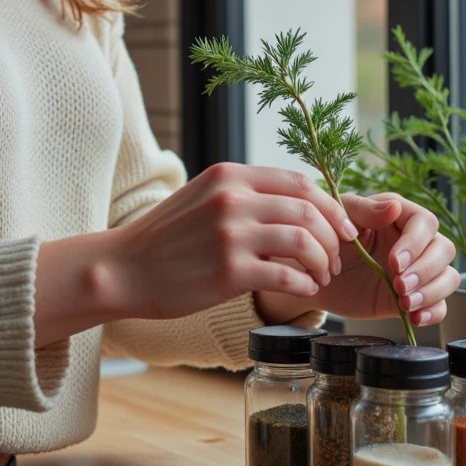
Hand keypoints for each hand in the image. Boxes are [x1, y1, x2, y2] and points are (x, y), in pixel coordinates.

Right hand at [114, 162, 357, 320]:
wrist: (123, 269)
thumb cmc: (165, 239)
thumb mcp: (202, 197)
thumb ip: (243, 193)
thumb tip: (293, 202)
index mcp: (229, 175)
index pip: (301, 181)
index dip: (332, 205)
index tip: (342, 227)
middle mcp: (232, 199)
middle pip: (310, 211)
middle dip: (334, 237)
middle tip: (336, 258)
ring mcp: (231, 235)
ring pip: (305, 242)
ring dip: (323, 262)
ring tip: (321, 276)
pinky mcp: (229, 272)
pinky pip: (288, 275)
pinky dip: (306, 284)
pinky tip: (304, 290)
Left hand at [321, 192, 459, 328]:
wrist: (316, 275)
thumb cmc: (328, 240)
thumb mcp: (340, 219)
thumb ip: (364, 210)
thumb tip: (394, 207)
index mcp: (400, 216)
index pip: (425, 222)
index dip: (415, 243)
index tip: (394, 262)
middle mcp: (416, 242)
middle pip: (444, 250)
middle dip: (425, 270)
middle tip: (399, 285)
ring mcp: (418, 271)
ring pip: (448, 277)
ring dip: (431, 292)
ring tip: (404, 303)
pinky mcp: (415, 297)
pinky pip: (440, 305)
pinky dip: (433, 312)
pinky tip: (414, 317)